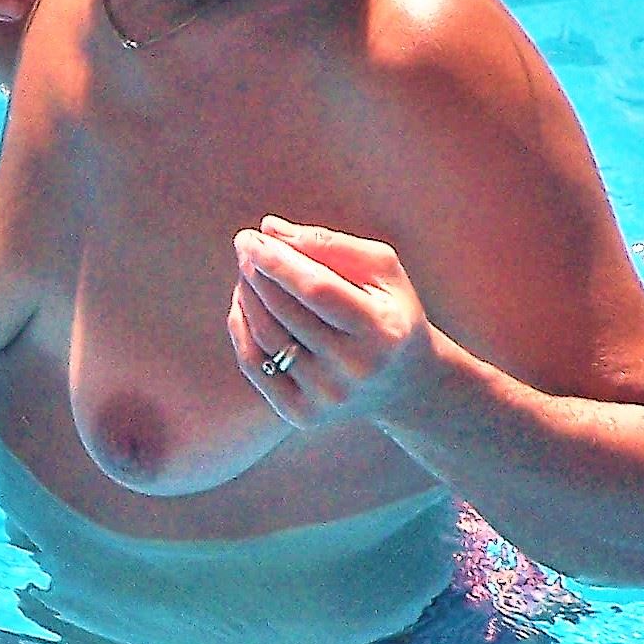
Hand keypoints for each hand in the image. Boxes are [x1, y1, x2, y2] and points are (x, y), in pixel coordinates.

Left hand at [227, 216, 434, 427]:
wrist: (403, 383)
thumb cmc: (388, 311)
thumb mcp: (381, 270)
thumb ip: (330, 245)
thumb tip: (270, 229)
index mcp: (381, 330)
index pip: (317, 289)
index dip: (278, 261)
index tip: (250, 238)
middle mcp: (355, 368)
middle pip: (286, 312)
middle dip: (257, 273)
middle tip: (245, 248)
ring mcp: (328, 396)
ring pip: (266, 336)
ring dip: (247, 296)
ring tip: (247, 272)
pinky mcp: (303, 414)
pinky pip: (255, 365)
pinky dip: (240, 329)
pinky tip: (243, 304)